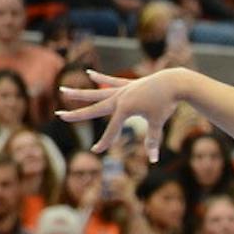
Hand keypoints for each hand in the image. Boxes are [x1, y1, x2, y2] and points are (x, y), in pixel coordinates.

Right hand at [58, 70, 193, 162]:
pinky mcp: (128, 84)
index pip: (111, 130)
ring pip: (96, 92)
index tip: (96, 151)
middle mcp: (119, 98)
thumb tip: (154, 159)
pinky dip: (101, 78)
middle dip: (76, 114)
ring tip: (63, 90)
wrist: (174, 82)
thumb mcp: (158, 122)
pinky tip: (90, 74)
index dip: (104, 142)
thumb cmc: (166, 103)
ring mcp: (122, 90)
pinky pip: (112, 82)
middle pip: (94, 108)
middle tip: (60, 115)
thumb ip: (153, 140)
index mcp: (124, 109)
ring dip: (79, 93)